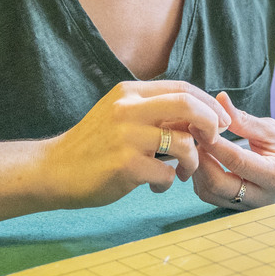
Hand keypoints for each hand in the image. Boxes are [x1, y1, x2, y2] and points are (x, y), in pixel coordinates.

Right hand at [42, 81, 229, 208]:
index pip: (182, 88)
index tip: (221, 121)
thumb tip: (200, 118)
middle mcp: (128, 109)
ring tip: (181, 173)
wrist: (53, 170)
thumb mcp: (120, 116)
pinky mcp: (125, 166)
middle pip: (188, 106)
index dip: (209, 104)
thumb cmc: (93, 146)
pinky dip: (168, 184)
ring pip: (183, 144)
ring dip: (191, 162)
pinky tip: (157, 187)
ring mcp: (126, 138)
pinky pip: (166, 175)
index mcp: (129, 93)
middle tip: (214, 141)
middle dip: (211, 124)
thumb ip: (154, 113)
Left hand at [192, 91, 274, 210]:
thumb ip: (242, 119)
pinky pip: (213, 196)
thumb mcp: (271, 128)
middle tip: (195, 136)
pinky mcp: (241, 207)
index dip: (213, 142)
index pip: (236, 160)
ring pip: (210, 194)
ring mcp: (251, 207)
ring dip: (199, 170)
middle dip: (201, 159)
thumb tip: (219, 99)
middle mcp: (264, 198)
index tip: (196, 125)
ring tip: (199, 145)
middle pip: (218, 185)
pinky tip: (205, 158)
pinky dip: (203, 177)